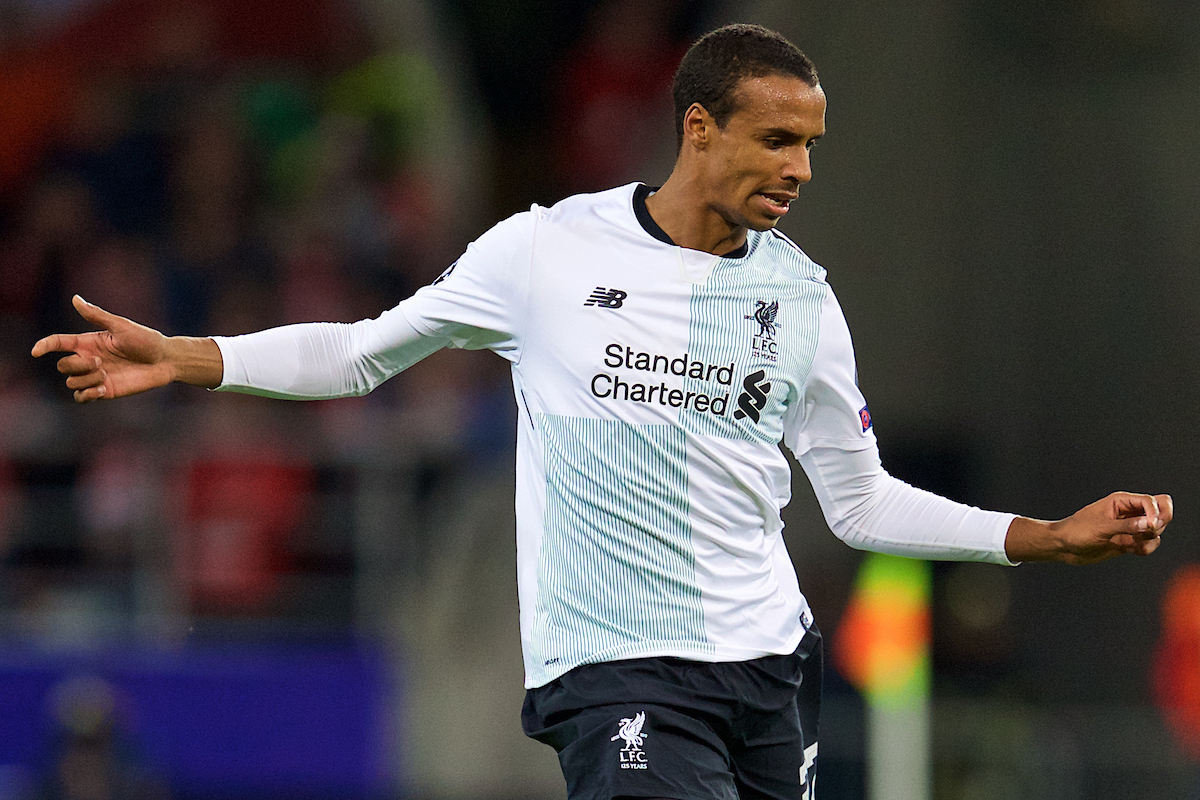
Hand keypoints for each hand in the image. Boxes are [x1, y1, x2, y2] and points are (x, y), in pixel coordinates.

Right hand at [31, 295, 177, 401]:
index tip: (36, 352)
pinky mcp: (104, 390)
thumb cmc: (145, 340)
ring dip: (85, 380)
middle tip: (100, 363)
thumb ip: (97, 316)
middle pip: (62, 366)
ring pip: (71, 382)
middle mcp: (88, 359)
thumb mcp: (121, 326)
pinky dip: (86, 395)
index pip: (58, 343)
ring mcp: (95, 376)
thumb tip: (75, 298)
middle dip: (76, 366)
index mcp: (88, 342)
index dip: (44, 346)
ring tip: (105, 375)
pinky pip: (82, 398)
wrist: (164, 361)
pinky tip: (102, 389)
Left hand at [1006, 492, 1173, 563]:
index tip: (1151, 526)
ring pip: (1157, 529)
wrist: (1064, 546)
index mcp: (1121, 501)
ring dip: (1151, 539)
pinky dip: (1146, 548)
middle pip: (1161, 512)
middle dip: (1160, 524)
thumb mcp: (1102, 528)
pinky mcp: (1129, 541)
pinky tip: (1133, 550)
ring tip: (1135, 544)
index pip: (1151, 501)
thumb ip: (1128, 526)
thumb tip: (1152, 523)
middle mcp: (1129, 512)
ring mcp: (1130, 527)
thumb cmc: (1077, 531)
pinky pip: (1149, 543)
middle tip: (1147, 533)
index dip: (1156, 513)